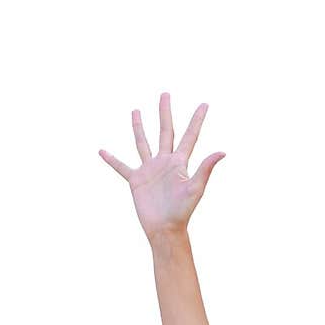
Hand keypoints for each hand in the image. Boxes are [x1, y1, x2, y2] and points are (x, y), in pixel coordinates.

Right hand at [98, 92, 225, 242]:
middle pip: (165, 131)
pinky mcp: (136, 180)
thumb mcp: (195, 188)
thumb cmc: (182, 212)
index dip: (197, 120)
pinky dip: (112, 160)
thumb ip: (206, 168)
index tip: (205, 104)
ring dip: (139, 127)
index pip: (190, 136)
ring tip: (135, 111)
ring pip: (143, 143)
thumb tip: (222, 152)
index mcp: (179, 162)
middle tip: (165, 95)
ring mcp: (149, 170)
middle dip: (165, 113)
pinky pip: (121, 167)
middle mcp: (164, 162)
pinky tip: (102, 151)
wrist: (165, 229)